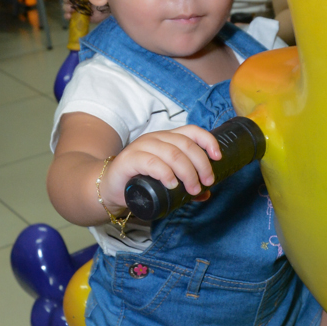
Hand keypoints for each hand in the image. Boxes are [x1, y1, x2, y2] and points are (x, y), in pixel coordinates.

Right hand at [103, 126, 221, 208]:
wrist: (108, 188)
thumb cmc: (139, 182)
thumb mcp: (167, 183)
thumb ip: (186, 186)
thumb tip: (207, 193)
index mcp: (167, 139)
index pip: (192, 131)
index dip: (208, 141)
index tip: (218, 157)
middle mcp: (155, 138)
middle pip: (186, 145)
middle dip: (201, 165)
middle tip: (206, 183)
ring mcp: (141, 147)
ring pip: (172, 153)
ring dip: (187, 172)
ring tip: (192, 189)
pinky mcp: (129, 159)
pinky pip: (151, 162)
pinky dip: (166, 173)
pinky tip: (172, 185)